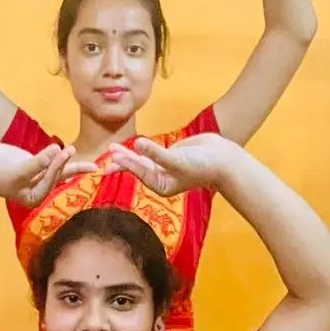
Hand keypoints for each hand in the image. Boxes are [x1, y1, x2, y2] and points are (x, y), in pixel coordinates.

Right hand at [0, 142, 94, 207]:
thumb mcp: (18, 170)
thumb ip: (38, 162)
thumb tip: (57, 150)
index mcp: (34, 197)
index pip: (51, 181)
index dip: (57, 166)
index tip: (63, 151)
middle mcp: (38, 189)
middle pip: (58, 176)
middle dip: (72, 168)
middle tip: (89, 162)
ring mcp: (36, 176)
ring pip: (56, 168)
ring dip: (67, 161)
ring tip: (80, 152)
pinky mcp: (33, 164)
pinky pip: (49, 160)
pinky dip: (58, 156)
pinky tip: (69, 152)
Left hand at [104, 133, 232, 195]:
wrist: (221, 159)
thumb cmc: (201, 165)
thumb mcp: (176, 160)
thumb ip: (156, 153)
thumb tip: (138, 144)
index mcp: (161, 186)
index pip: (141, 173)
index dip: (127, 164)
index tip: (115, 157)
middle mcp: (161, 179)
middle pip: (138, 169)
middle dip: (123, 161)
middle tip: (108, 153)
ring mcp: (164, 167)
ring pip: (142, 160)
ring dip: (129, 154)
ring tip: (114, 148)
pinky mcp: (168, 156)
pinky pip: (150, 153)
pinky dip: (141, 149)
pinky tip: (131, 145)